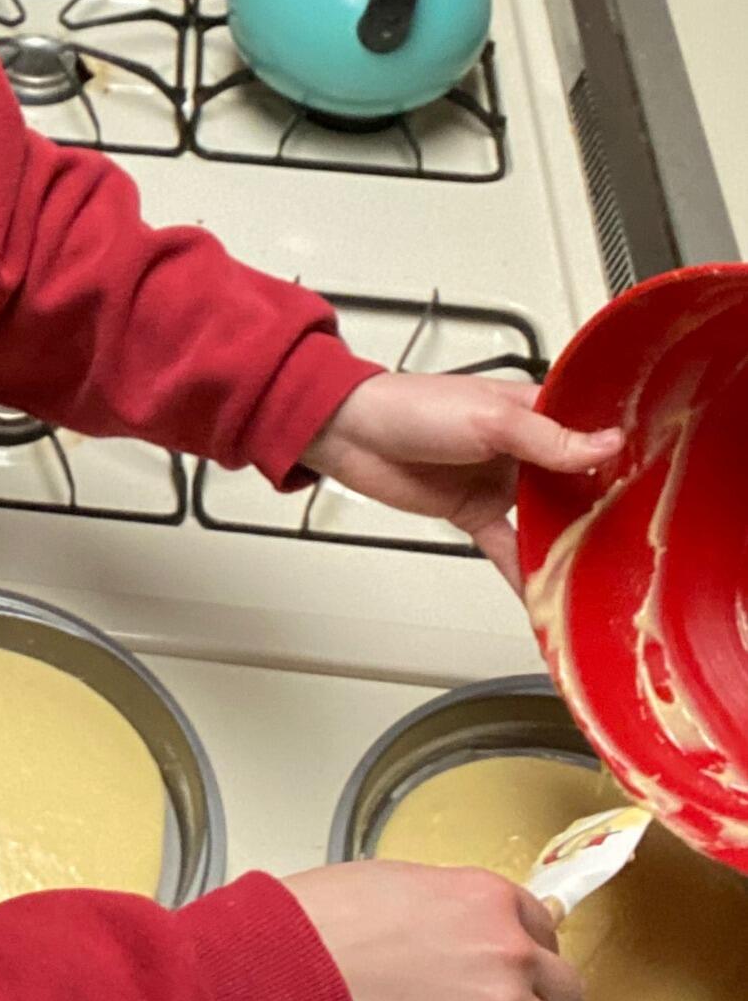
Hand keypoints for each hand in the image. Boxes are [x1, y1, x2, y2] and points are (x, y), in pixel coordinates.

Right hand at [287, 860, 585, 1000]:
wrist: (297, 958)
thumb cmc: (329, 917)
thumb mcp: (404, 886)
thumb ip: (452, 912)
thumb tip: (457, 940)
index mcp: (491, 897)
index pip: (546, 930)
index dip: (526, 955)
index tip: (510, 971)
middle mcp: (510, 948)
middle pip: (566, 990)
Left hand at [300, 372, 621, 585]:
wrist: (349, 433)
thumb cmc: (411, 407)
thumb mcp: (487, 419)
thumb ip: (546, 438)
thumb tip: (606, 445)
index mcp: (531, 410)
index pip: (587, 433)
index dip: (617, 457)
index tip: (652, 484)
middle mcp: (522, 447)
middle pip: (574, 482)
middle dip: (601, 509)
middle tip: (636, 540)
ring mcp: (499, 481)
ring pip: (546, 517)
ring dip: (567, 542)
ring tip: (601, 572)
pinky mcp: (474, 512)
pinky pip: (508, 545)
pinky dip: (525, 568)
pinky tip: (545, 593)